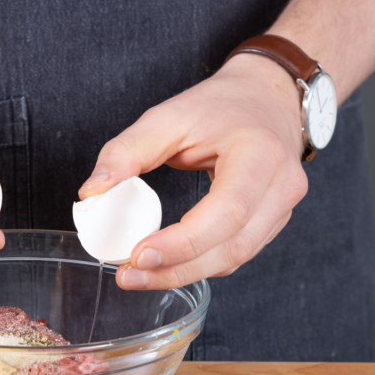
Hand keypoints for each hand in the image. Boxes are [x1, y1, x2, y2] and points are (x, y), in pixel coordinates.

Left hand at [79, 53, 308, 289]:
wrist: (266, 98)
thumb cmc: (219, 106)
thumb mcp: (167, 116)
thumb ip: (126, 152)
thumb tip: (92, 193)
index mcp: (261, 153)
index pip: (228, 211)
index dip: (184, 242)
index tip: (139, 255)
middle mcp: (282, 186)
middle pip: (232, 246)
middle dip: (176, 269)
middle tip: (128, 275)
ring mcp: (282, 208)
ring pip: (235, 258)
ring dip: (184, 273)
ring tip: (138, 275)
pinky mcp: (272, 222)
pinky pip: (235, 253)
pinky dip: (198, 264)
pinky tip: (165, 265)